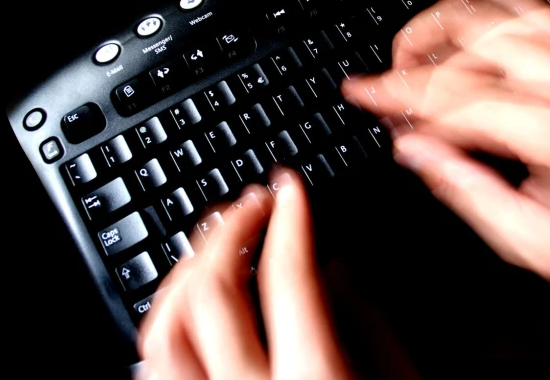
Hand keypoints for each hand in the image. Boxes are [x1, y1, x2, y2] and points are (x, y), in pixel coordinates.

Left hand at [139, 171, 353, 378]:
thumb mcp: (398, 376)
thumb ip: (366, 325)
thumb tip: (332, 267)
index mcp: (310, 378)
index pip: (287, 277)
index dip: (289, 220)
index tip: (289, 189)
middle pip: (212, 292)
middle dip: (230, 229)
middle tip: (252, 202)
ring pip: (165, 327)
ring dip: (187, 270)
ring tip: (214, 242)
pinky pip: (152, 365)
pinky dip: (165, 320)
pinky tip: (186, 303)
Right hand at [344, 0, 549, 306]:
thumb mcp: (543, 247)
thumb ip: (470, 193)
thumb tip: (416, 152)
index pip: (458, 95)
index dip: (396, 93)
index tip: (361, 93)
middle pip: (475, 27)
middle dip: (414, 45)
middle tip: (391, 77)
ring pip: (504, 0)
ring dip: (451, 19)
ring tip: (426, 50)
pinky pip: (543, 0)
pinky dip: (498, 9)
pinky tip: (482, 38)